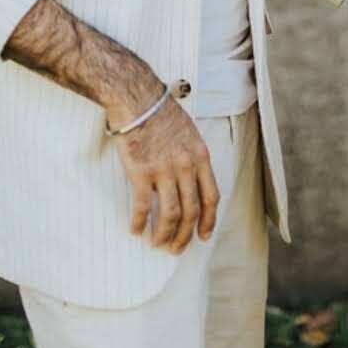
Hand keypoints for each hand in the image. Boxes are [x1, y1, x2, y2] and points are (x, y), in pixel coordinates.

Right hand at [112, 93, 219, 253]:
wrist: (137, 97)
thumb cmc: (161, 111)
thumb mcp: (189, 131)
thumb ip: (193, 156)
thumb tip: (192, 180)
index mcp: (200, 156)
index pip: (211, 196)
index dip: (208, 220)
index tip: (203, 235)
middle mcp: (185, 166)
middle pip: (191, 211)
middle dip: (184, 235)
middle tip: (176, 249)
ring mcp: (164, 170)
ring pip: (169, 214)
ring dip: (164, 234)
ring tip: (157, 244)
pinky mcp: (141, 172)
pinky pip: (142, 206)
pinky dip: (139, 222)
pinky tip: (135, 229)